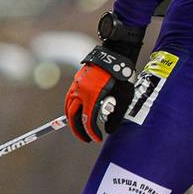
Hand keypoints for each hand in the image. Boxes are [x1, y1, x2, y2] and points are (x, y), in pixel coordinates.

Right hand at [64, 15, 145, 142]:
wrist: (116, 54)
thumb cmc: (122, 76)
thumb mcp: (124, 97)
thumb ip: (116, 115)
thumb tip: (109, 130)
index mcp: (92, 96)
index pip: (87, 120)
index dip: (92, 132)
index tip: (97, 138)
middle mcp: (81, 91)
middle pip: (73, 116)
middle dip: (78, 130)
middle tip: (86, 138)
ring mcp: (77, 85)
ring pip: (68, 107)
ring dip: (72, 120)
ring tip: (79, 128)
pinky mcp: (77, 81)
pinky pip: (69, 98)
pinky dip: (71, 108)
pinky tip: (77, 113)